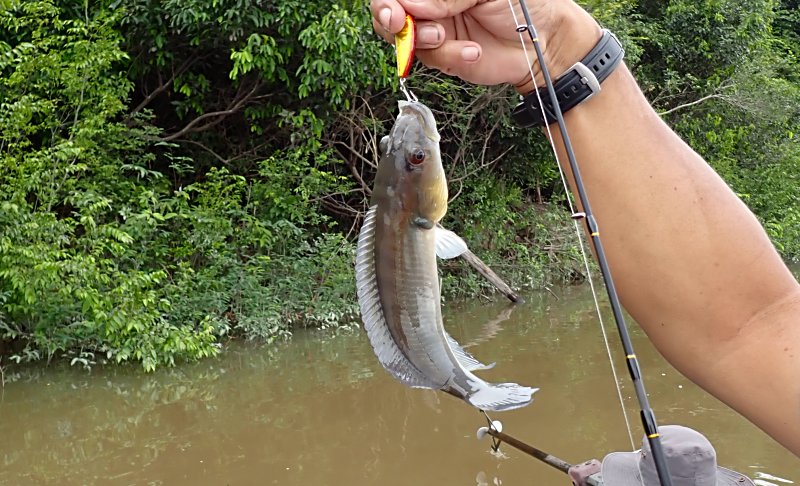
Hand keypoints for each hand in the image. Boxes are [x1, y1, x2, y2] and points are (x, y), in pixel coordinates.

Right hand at [370, 0, 600, 92]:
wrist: (544, 42)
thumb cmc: (523, 4)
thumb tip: (410, 7)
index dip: (388, 0)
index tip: (395, 9)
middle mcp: (433, 4)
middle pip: (388, 11)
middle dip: (390, 18)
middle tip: (399, 22)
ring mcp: (436, 29)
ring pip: (402, 39)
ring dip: (419, 39)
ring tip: (442, 34)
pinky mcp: (445, 56)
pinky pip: (431, 59)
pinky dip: (448, 56)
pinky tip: (470, 51)